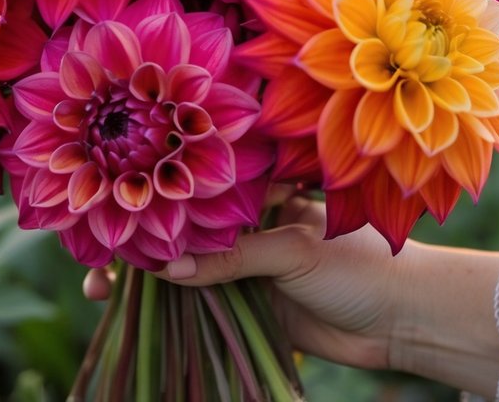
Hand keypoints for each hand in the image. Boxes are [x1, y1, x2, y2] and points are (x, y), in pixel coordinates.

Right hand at [85, 195, 411, 371]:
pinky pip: (197, 299)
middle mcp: (247, 217)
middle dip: (141, 234)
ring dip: (144, 274)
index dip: (158, 187)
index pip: (199, 178)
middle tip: (95, 250)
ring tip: (99, 286)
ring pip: (182, 262)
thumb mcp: (295, 249)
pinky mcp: (246, 299)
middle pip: (182, 221)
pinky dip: (165, 303)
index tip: (116, 196)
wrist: (403, 320)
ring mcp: (244, 259)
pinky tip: (128, 307)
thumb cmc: (360, 265)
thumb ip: (234, 256)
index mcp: (263, 185)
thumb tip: (168, 267)